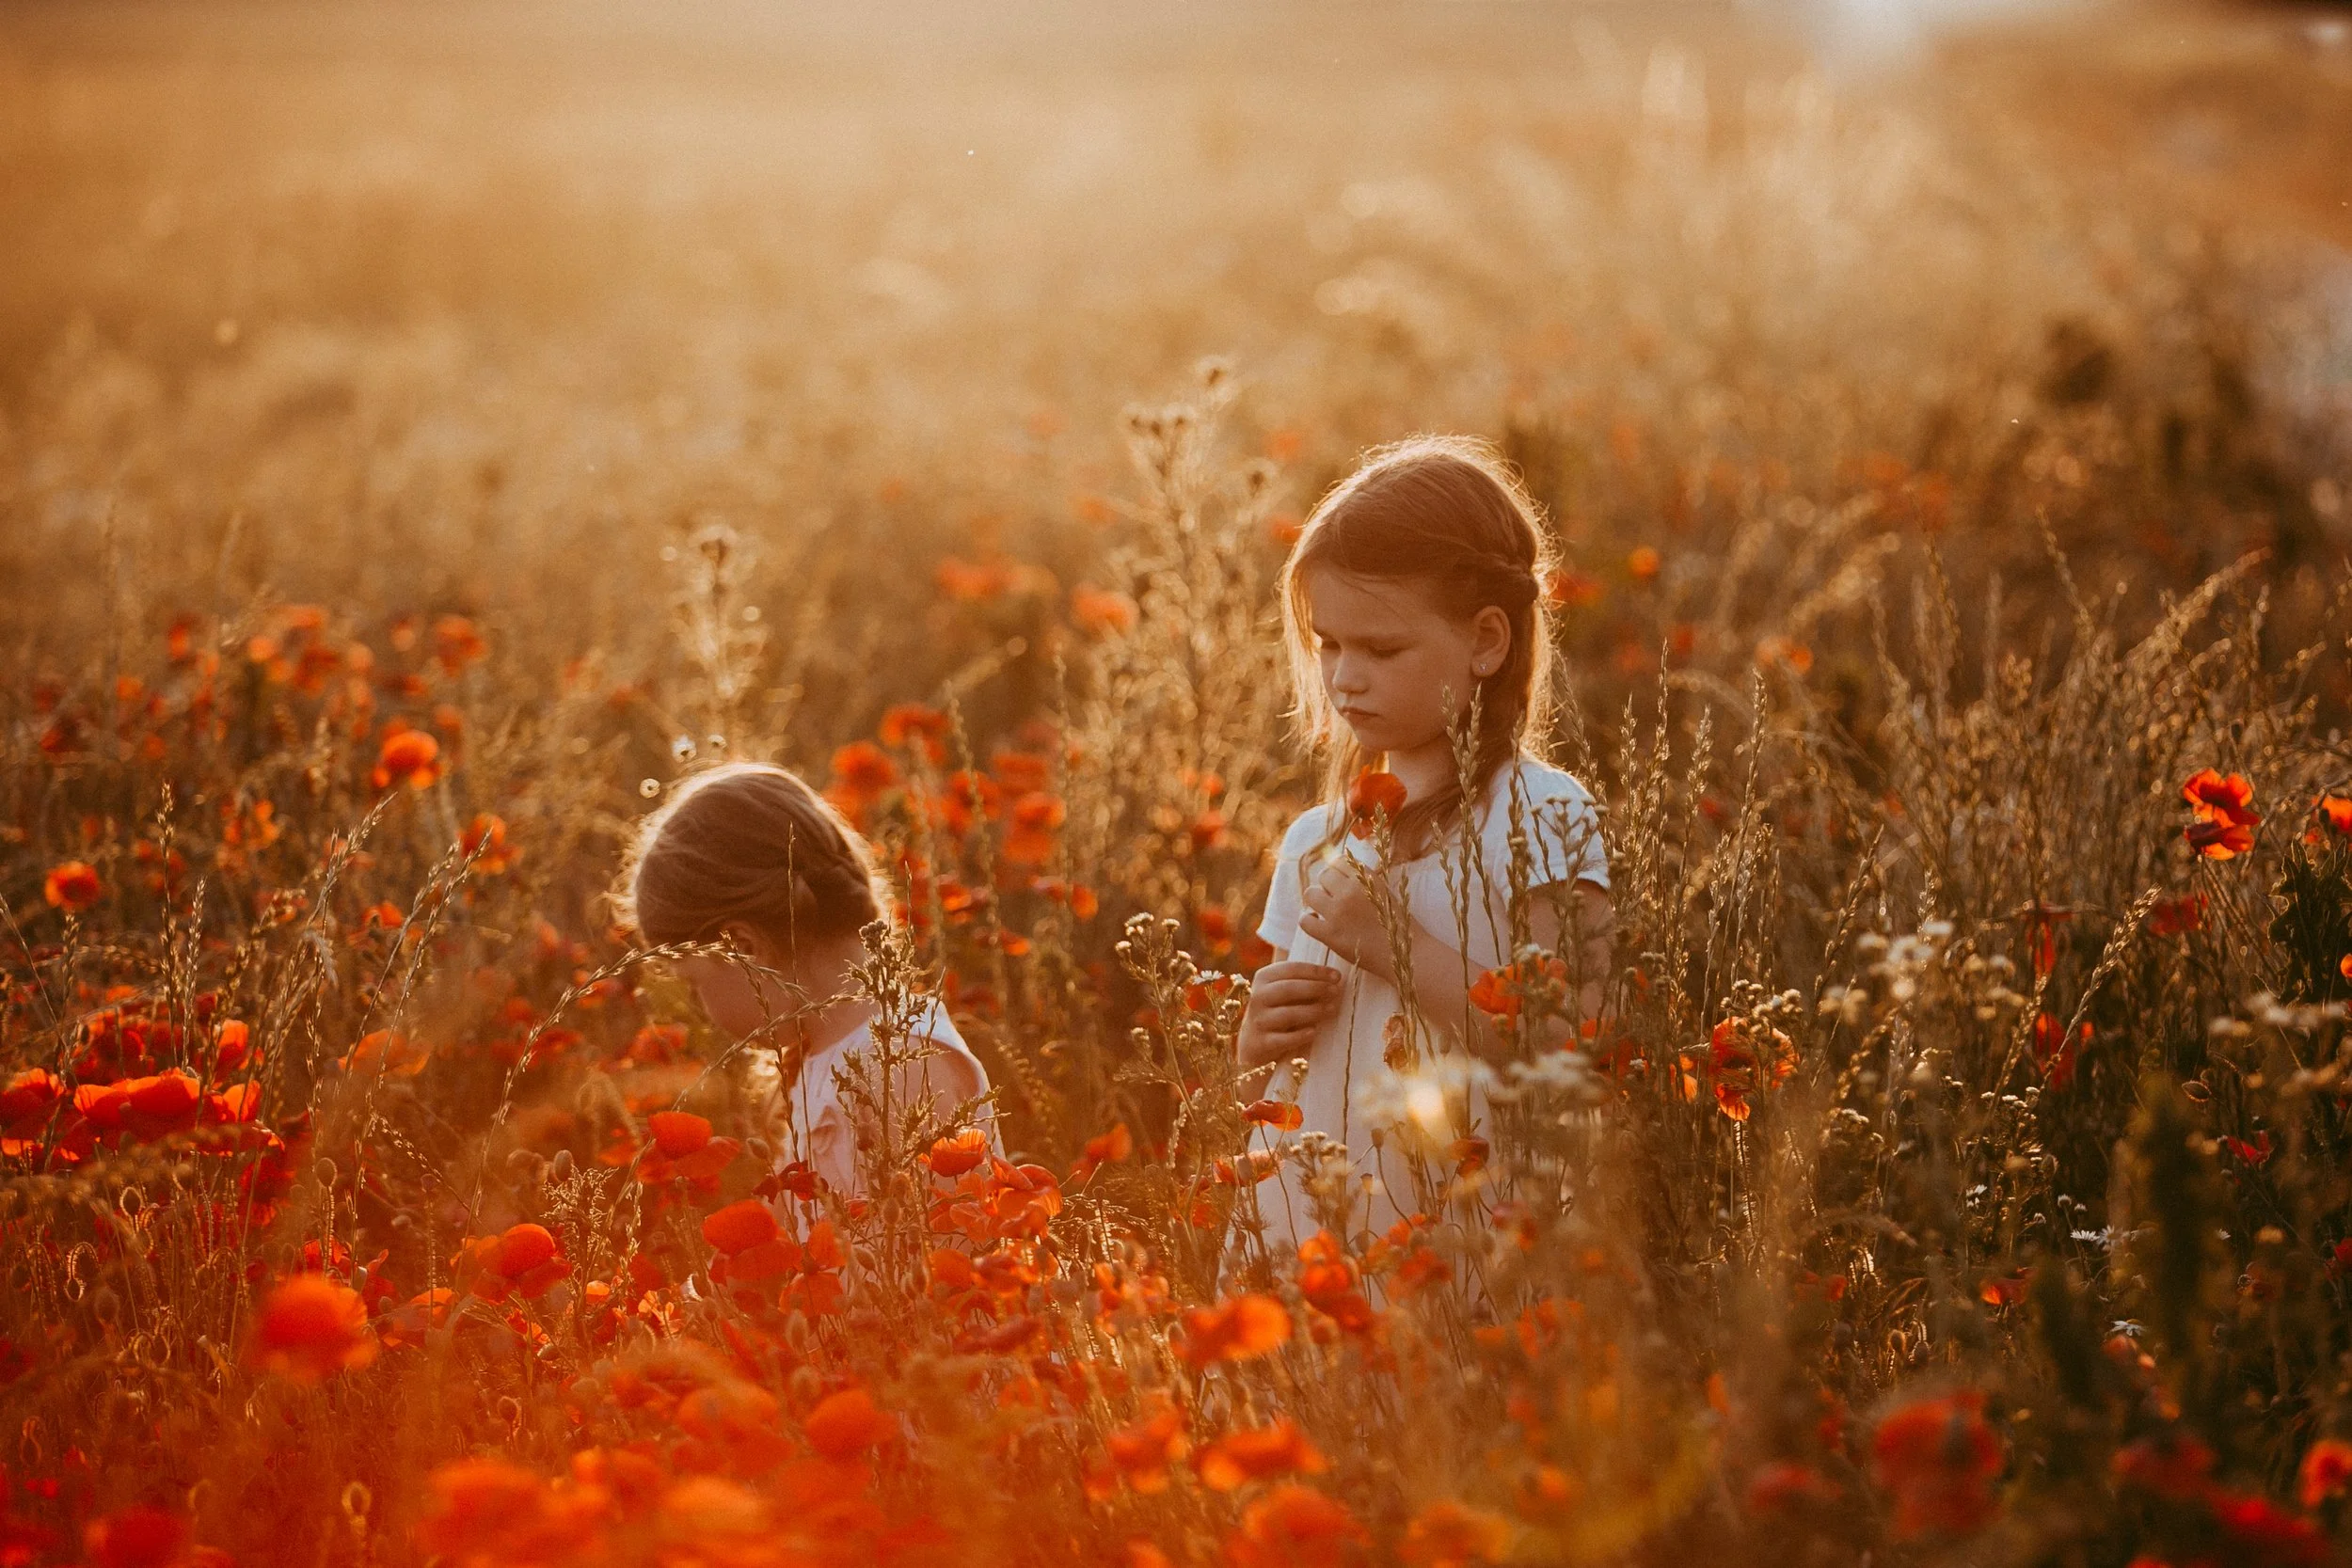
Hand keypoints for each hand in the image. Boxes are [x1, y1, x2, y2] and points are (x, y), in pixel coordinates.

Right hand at [1237, 961, 1341, 1069]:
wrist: (1253, 1041)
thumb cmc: (1277, 1009)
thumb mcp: (1282, 990)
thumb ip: (1303, 981)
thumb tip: (1335, 978)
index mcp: (1264, 978)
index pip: (1290, 969)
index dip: (1315, 971)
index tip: (1337, 976)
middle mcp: (1258, 997)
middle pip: (1288, 989)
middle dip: (1315, 988)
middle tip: (1336, 991)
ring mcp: (1258, 1020)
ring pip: (1287, 1014)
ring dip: (1312, 1011)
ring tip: (1332, 1009)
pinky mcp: (1261, 1042)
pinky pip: (1282, 1039)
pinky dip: (1299, 1035)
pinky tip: (1314, 1031)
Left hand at [1297, 860, 1392, 979]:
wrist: (1406, 954)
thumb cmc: (1398, 924)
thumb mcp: (1385, 892)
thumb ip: (1366, 880)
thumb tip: (1344, 868)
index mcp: (1367, 879)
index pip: (1339, 861)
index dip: (1338, 873)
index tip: (1341, 884)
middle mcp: (1351, 892)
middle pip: (1323, 875)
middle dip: (1326, 886)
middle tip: (1333, 900)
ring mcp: (1339, 913)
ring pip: (1310, 894)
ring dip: (1315, 901)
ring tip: (1324, 911)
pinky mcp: (1330, 935)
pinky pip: (1305, 920)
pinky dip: (1309, 921)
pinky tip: (1318, 924)